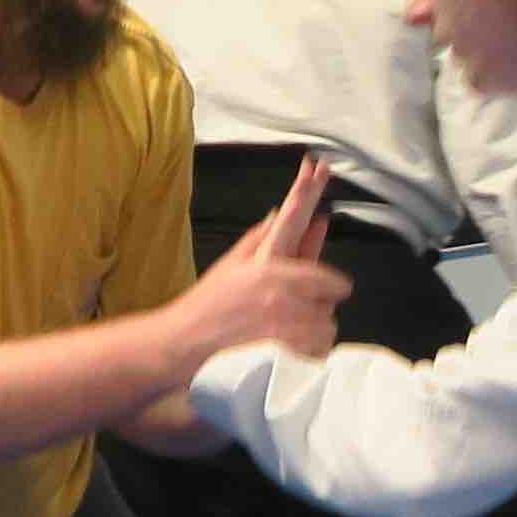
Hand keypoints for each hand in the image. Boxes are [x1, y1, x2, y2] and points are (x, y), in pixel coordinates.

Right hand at [177, 152, 348, 361]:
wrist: (184, 344)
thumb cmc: (206, 307)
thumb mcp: (230, 265)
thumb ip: (258, 238)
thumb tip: (276, 213)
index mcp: (264, 260)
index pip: (294, 217)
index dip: (310, 193)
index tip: (320, 167)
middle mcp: (277, 283)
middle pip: (331, 283)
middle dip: (321, 296)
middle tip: (295, 309)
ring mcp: (285, 315)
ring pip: (328, 319)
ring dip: (314, 325)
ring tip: (283, 333)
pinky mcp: (288, 345)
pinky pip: (321, 344)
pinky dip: (311, 348)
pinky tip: (288, 349)